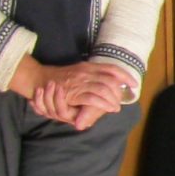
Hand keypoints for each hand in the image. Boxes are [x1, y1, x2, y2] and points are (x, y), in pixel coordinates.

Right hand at [15, 59, 130, 126]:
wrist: (40, 79)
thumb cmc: (61, 77)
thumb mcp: (79, 71)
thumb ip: (94, 75)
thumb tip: (112, 81)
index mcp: (89, 66)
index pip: (112, 68)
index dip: (125, 76)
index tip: (134, 83)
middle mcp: (86, 72)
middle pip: (111, 81)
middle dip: (119, 92)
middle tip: (122, 100)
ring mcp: (79, 82)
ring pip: (103, 90)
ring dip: (113, 100)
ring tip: (116, 107)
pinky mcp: (73, 93)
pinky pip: (92, 99)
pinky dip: (102, 104)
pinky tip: (108, 108)